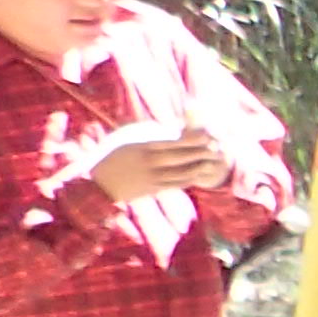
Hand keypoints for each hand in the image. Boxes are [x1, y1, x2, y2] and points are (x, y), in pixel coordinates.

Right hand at [81, 123, 227, 203]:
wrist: (99, 185)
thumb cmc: (112, 156)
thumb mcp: (126, 139)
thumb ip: (147, 133)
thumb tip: (170, 127)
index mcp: (141, 147)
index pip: (171, 142)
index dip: (191, 139)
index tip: (206, 134)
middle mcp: (148, 163)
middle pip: (180, 157)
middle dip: (200, 152)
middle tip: (217, 146)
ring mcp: (152, 178)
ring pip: (182, 172)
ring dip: (200, 166)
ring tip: (215, 159)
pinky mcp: (154, 189)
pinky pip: (177, 183)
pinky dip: (192, 178)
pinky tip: (203, 172)